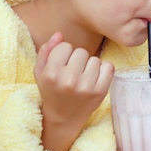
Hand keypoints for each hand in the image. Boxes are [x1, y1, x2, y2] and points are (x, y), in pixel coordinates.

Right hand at [34, 32, 114, 150]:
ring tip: (82, 77)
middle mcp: (68, 80)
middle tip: (73, 72)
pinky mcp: (101, 91)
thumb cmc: (52, 90)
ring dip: (90, 65)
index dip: (64, 53)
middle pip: (81, 52)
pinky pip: (109, 66)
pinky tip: (95, 78)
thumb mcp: (41, 72)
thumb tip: (59, 34)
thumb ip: (47, 51)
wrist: (63, 117)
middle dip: (78, 59)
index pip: (65, 46)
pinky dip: (104, 70)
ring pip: (95, 59)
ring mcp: (86, 87)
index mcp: (51, 74)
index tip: (62, 64)